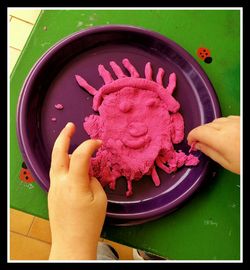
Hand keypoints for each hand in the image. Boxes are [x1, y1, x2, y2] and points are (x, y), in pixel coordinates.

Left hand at [48, 122, 106, 259]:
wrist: (72, 243)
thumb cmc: (89, 223)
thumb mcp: (99, 198)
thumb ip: (92, 179)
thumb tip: (87, 171)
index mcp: (74, 184)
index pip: (81, 155)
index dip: (90, 145)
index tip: (99, 143)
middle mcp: (60, 182)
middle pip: (58, 153)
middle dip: (64, 136)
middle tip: (70, 126)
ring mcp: (53, 187)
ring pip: (56, 162)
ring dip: (64, 150)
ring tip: (74, 146)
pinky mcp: (52, 192)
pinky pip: (57, 172)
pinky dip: (65, 164)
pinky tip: (74, 167)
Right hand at [187, 116, 239, 173]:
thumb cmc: (245, 162)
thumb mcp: (226, 163)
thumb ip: (209, 151)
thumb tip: (197, 145)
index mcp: (220, 138)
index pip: (198, 132)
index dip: (191, 137)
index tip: (191, 144)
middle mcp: (227, 126)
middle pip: (206, 125)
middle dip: (201, 134)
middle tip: (201, 144)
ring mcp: (236, 121)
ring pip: (216, 121)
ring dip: (211, 129)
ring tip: (215, 139)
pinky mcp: (242, 120)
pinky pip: (227, 119)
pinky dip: (222, 125)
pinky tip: (226, 134)